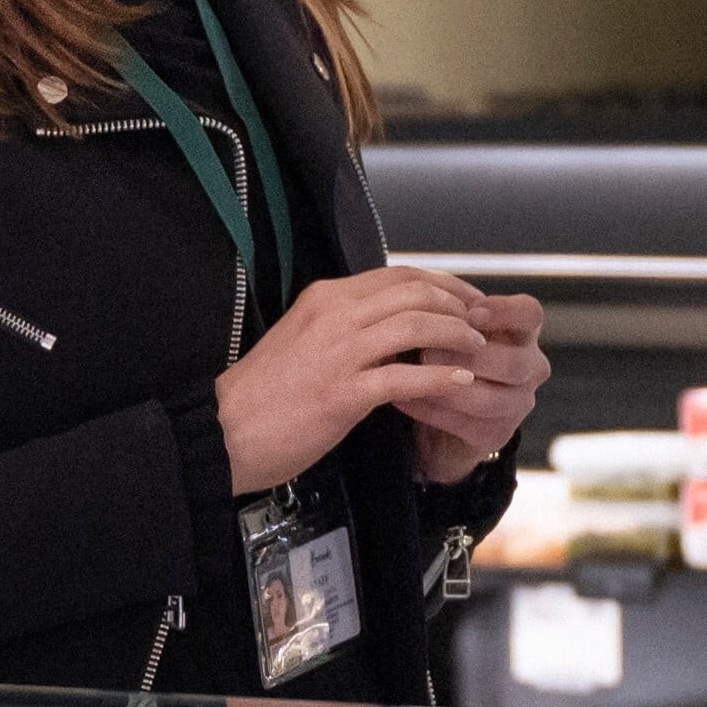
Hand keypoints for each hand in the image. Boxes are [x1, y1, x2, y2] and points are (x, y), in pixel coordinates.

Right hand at [215, 268, 487, 492]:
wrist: (223, 432)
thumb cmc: (265, 393)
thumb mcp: (304, 337)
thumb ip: (345, 323)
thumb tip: (391, 320)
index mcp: (325, 297)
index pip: (399, 275)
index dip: (443, 284)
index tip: (468, 299)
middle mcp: (334, 315)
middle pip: (415, 291)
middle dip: (459, 304)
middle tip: (483, 322)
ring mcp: (339, 353)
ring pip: (416, 325)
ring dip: (456, 335)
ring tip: (478, 348)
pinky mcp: (343, 394)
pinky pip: (405, 378)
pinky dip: (441, 378)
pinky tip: (462, 383)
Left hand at [410, 291, 545, 483]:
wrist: (446, 412)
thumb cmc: (449, 356)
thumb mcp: (453, 328)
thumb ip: (449, 314)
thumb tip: (420, 297)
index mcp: (523, 333)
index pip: (530, 314)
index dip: (504, 311)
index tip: (469, 311)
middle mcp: (531, 368)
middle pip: (513, 362)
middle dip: (467, 356)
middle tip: (426, 349)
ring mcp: (518, 404)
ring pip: (490, 399)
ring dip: (447, 385)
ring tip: (411, 374)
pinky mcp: (497, 435)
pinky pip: (465, 424)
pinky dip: (431, 410)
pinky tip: (404, 397)